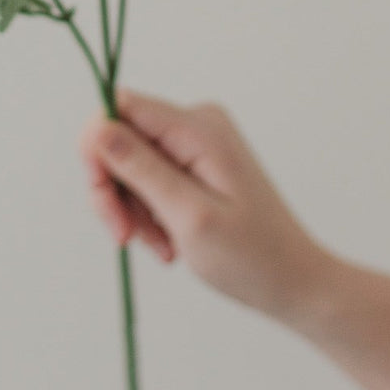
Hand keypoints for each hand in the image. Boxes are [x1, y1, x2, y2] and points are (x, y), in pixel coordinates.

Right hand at [81, 89, 334, 321]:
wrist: (294, 281)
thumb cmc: (251, 257)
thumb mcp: (189, 216)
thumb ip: (141, 169)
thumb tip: (96, 128)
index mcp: (198, 128)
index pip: (119, 108)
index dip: (97, 150)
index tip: (105, 201)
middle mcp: (195, 123)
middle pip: (119, 138)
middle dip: (114, 190)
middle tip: (127, 237)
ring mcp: (196, 142)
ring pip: (129, 163)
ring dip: (133, 209)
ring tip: (161, 247)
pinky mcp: (195, 162)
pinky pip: (148, 177)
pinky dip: (148, 212)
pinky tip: (168, 242)